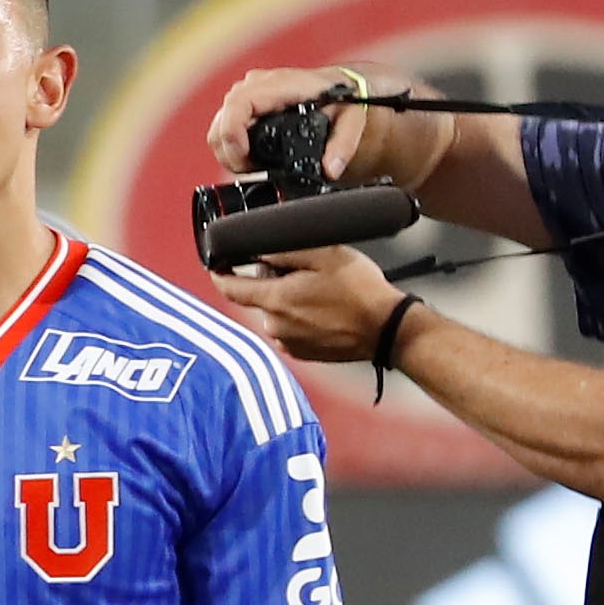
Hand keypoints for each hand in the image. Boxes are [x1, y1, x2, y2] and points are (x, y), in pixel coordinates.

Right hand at [206, 65, 384, 179]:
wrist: (339, 84)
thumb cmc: (343, 98)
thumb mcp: (352, 118)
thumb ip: (344, 144)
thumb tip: (330, 169)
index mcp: (279, 85)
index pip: (236, 107)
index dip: (233, 136)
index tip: (247, 159)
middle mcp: (257, 85)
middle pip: (220, 124)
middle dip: (232, 155)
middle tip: (256, 170)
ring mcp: (247, 94)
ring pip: (217, 130)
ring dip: (230, 154)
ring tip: (256, 165)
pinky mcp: (243, 104)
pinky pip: (223, 129)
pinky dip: (232, 148)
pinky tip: (252, 156)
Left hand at [209, 247, 402, 360]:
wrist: (387, 329)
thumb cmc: (361, 291)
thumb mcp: (324, 255)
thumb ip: (284, 252)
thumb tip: (257, 251)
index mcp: (276, 301)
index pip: (230, 288)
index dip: (219, 273)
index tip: (216, 265)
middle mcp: (275, 326)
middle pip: (259, 297)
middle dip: (272, 281)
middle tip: (305, 271)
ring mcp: (287, 342)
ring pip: (276, 313)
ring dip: (289, 300)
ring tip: (322, 292)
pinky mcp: (302, 353)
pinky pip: (290, 329)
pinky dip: (299, 317)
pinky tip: (324, 310)